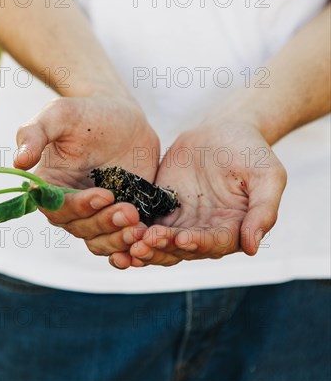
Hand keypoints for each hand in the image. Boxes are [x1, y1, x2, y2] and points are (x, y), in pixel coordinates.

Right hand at [14, 96, 158, 254]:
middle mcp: (69, 207)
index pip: (57, 209)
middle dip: (105, 224)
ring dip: (119, 238)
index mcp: (49, 187)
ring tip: (140, 226)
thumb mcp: (58, 115)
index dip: (80, 207)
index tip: (104, 195)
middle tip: (129, 211)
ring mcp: (96, 215)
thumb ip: (34, 134)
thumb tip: (18, 162)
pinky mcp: (120, 217)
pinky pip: (122, 240)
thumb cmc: (84, 113)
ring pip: (101, 240)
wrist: (121, 116)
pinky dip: (133, 245)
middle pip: (81, 229)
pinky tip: (147, 238)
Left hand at [109, 121, 286, 268]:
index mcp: (231, 229)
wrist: (223, 129)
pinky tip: (113, 229)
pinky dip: (130, 230)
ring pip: (158, 244)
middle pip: (180, 251)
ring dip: (142, 247)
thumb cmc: (251, 151)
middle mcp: (204, 233)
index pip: (212, 244)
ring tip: (126, 243)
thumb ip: (263, 210)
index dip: (196, 244)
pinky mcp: (159, 209)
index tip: (180, 238)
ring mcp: (180, 223)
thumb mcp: (267, 176)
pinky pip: (143, 224)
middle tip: (141, 245)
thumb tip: (252, 247)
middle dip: (161, 250)